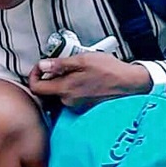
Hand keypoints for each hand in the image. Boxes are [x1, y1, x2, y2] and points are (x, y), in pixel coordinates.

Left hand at [27, 53, 151, 108]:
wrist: (131, 84)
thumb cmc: (111, 71)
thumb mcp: (84, 59)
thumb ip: (60, 64)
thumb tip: (43, 65)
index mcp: (65, 89)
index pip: (36, 87)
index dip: (34, 75)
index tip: (41, 67)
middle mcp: (68, 101)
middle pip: (48, 91)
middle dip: (51, 76)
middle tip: (62, 64)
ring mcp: (77, 106)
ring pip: (61, 93)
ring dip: (64, 81)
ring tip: (78, 70)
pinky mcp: (85, 107)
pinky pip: (72, 97)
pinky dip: (74, 87)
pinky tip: (86, 78)